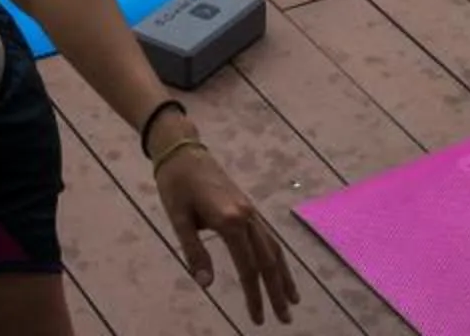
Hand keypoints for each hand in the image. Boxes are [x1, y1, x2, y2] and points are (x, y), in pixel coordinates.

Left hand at [153, 144, 299, 324]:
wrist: (183, 151)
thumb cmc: (177, 185)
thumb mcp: (179, 219)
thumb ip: (194, 252)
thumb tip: (206, 284)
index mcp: (230, 220)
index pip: (248, 267)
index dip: (254, 295)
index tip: (258, 319)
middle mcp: (247, 216)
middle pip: (268, 260)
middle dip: (277, 291)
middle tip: (286, 320)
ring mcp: (251, 211)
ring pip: (274, 248)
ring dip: (284, 276)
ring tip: (293, 300)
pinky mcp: (248, 208)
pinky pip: (268, 237)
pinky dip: (278, 257)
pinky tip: (279, 269)